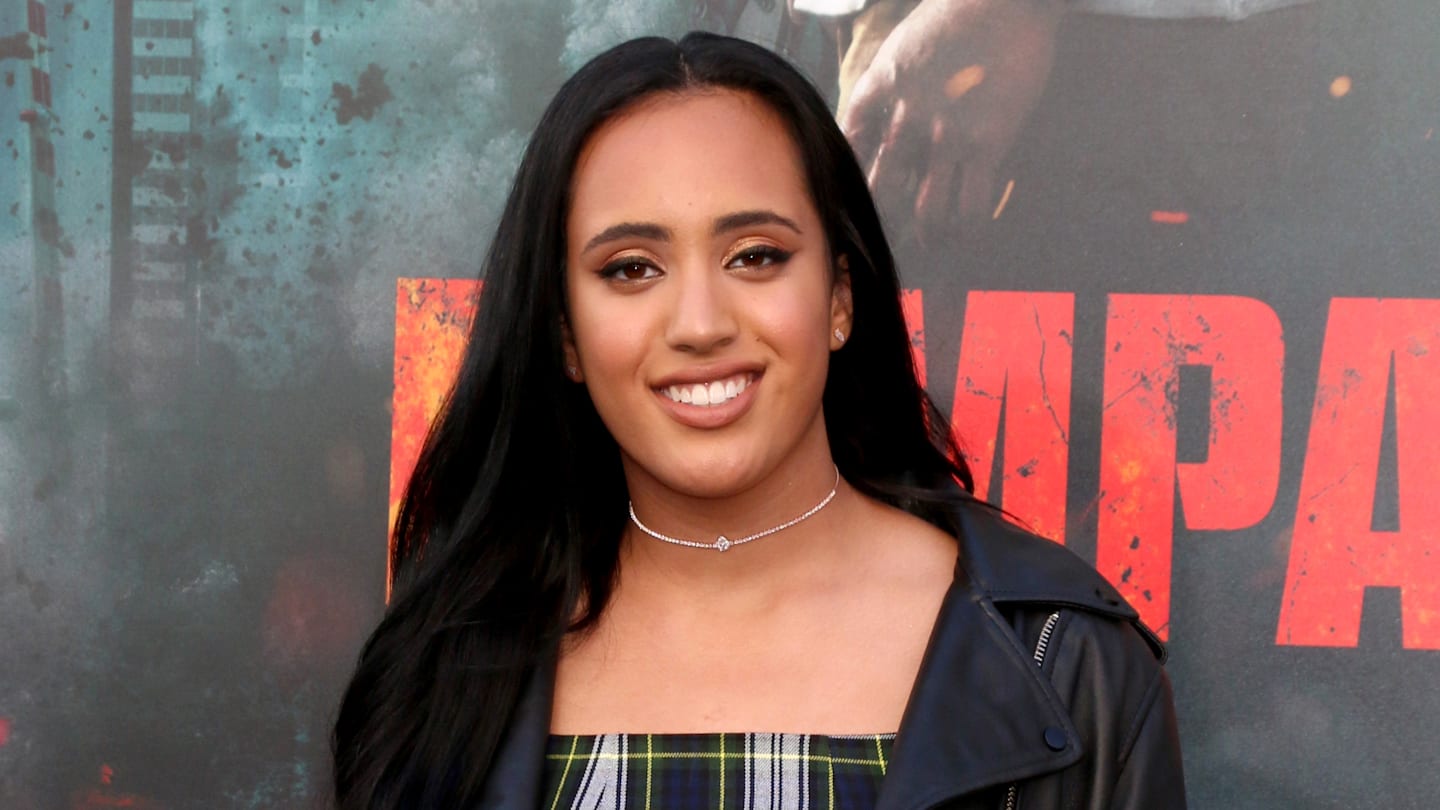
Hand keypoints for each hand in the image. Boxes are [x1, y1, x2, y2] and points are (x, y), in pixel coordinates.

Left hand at [841, 0, 1063, 241]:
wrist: (1003, 2)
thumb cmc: (953, 20)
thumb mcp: (899, 51)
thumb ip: (884, 92)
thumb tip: (878, 128)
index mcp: (877, 93)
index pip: (849, 152)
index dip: (848, 185)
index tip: (852, 206)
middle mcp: (904, 120)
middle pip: (883, 191)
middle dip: (887, 223)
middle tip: (891, 240)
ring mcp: (945, 136)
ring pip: (928, 210)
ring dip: (930, 234)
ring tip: (934, 243)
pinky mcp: (986, 144)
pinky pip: (972, 204)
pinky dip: (969, 227)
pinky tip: (969, 234)